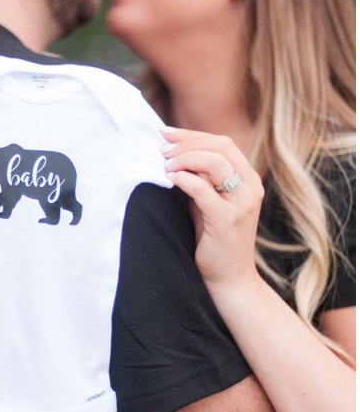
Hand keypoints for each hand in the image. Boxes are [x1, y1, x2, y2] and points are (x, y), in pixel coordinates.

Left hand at [163, 128, 264, 290]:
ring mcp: (242, 203)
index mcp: (248, 179)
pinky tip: (170, 180)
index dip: (192, 135)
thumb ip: (198, 177)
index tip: (166, 134)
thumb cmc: (213, 238)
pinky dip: (184, 179)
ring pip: (215, 162)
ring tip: (164, 167)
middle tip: (161, 152)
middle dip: (186, 144)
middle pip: (220, 146)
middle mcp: (250, 187)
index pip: (222, 142)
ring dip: (184, 159)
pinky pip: (203, 189)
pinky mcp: (228, 219)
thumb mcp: (207, 201)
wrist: (229, 277)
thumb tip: (170, 152)